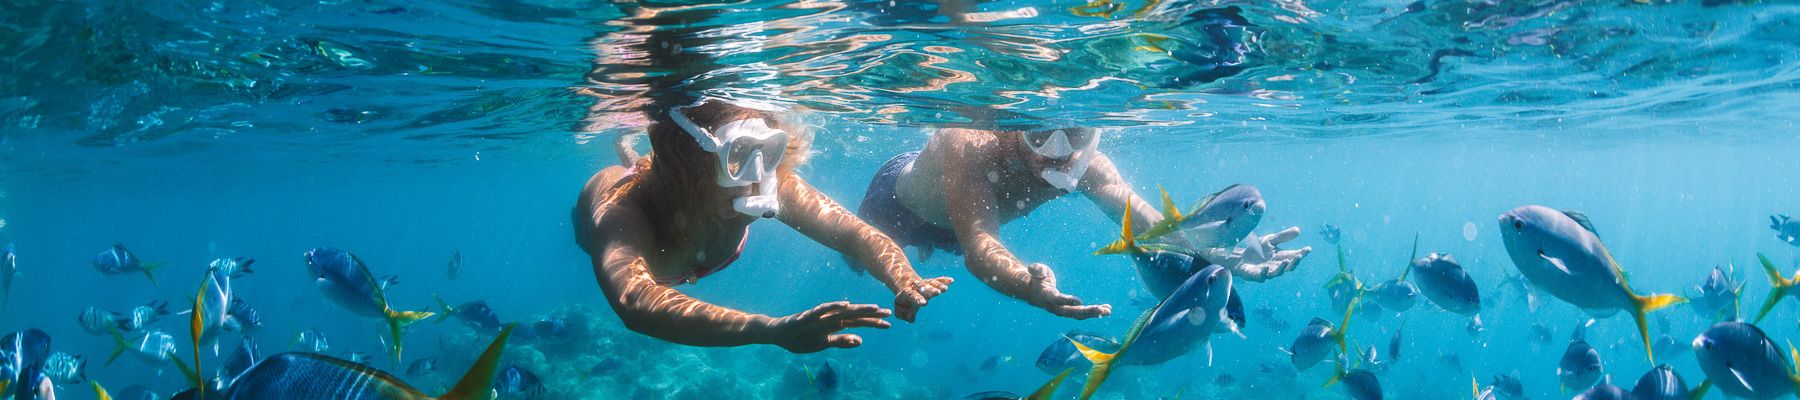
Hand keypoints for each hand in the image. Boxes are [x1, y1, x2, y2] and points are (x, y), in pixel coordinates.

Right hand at [767, 301, 891, 353]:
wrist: (777, 334)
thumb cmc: (801, 338)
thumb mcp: (823, 344)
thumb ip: (841, 342)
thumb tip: (860, 341)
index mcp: (835, 325)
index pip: (858, 323)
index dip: (873, 323)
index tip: (889, 325)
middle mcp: (830, 318)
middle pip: (854, 316)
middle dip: (871, 315)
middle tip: (888, 313)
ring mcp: (820, 316)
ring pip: (842, 311)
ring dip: (858, 309)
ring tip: (873, 308)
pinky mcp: (808, 315)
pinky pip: (823, 310)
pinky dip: (834, 306)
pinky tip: (845, 304)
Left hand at [894, 276, 953, 321]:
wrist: (906, 286)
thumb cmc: (903, 301)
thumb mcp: (899, 308)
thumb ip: (902, 314)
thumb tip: (911, 318)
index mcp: (907, 293)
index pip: (912, 295)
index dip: (918, 299)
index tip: (924, 303)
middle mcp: (916, 287)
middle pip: (923, 287)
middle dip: (930, 290)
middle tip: (937, 293)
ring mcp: (925, 284)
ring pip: (931, 283)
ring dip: (938, 286)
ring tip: (945, 289)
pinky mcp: (931, 283)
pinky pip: (938, 281)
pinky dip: (944, 280)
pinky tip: (951, 280)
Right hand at [1020, 263, 1110, 319]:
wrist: (1033, 292)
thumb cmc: (1037, 278)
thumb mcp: (1036, 271)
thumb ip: (1037, 270)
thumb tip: (1032, 268)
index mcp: (1047, 297)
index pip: (1057, 300)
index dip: (1067, 301)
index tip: (1079, 301)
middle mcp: (1055, 307)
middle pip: (1072, 311)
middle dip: (1088, 311)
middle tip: (1102, 310)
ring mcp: (1063, 311)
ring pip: (1079, 315)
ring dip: (1094, 313)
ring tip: (1108, 310)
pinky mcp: (1069, 310)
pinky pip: (1082, 313)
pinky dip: (1094, 312)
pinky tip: (1106, 309)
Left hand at [1204, 227, 1311, 282]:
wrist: (1239, 256)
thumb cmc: (1257, 250)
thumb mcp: (1270, 240)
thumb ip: (1283, 236)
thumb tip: (1298, 230)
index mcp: (1281, 257)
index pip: (1294, 255)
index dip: (1302, 253)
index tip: (1308, 249)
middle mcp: (1276, 266)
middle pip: (1288, 266)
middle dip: (1294, 262)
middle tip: (1299, 256)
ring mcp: (1266, 272)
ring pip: (1277, 272)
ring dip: (1282, 268)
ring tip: (1286, 261)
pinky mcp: (1254, 275)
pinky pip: (1261, 276)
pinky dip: (1264, 273)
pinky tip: (1266, 268)